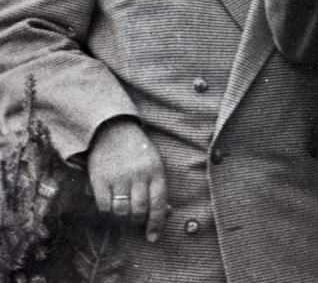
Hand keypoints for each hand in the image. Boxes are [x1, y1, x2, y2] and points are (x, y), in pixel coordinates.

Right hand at [87, 118, 167, 241]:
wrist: (113, 131)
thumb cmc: (138, 152)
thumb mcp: (154, 164)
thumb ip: (158, 187)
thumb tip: (166, 213)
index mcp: (156, 171)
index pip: (159, 203)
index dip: (156, 223)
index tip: (153, 237)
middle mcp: (138, 175)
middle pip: (139, 210)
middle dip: (137, 221)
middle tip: (135, 222)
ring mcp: (118, 177)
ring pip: (121, 211)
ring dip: (122, 219)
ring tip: (122, 215)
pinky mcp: (99, 179)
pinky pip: (104, 206)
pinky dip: (106, 211)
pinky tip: (109, 206)